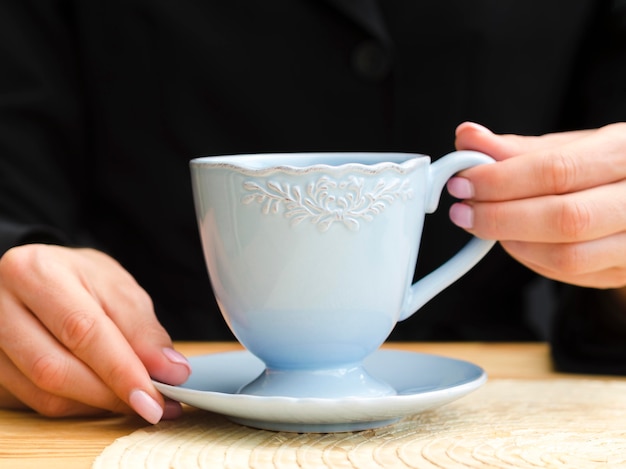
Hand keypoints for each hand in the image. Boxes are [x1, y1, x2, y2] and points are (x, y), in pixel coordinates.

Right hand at [0, 244, 190, 422]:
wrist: (42, 278)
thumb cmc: (80, 279)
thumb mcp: (118, 288)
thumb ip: (143, 329)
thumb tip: (169, 370)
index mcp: (34, 272)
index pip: (81, 330)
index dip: (121, 370)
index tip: (156, 395)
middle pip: (55, 368)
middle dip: (110, 394)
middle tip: (153, 405)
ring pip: (43, 393)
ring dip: (96, 405)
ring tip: (134, 401)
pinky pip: (34, 402)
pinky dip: (77, 407)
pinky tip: (104, 398)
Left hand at [447, 122, 625, 293]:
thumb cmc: (604, 168)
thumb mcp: (570, 147)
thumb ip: (517, 148)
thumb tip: (468, 138)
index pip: (557, 170)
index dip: (501, 180)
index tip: (463, 182)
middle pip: (565, 219)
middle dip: (500, 216)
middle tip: (463, 210)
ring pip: (566, 256)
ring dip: (511, 241)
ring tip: (484, 223)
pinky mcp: (622, 272)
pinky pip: (568, 275)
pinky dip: (529, 258)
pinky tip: (512, 239)